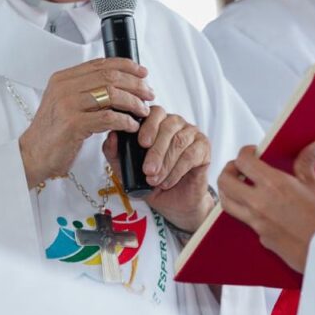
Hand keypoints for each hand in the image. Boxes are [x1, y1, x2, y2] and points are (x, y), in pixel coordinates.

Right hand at [19, 58, 153, 187]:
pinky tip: (132, 125)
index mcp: (63, 79)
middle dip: (135, 84)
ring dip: (133, 102)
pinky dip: (125, 120)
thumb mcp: (64, 104)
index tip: (142, 72)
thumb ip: (85, 91)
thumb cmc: (52, 133)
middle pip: (109, 76)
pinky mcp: (73, 124)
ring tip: (143, 110)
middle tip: (149, 93)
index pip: (100, 64)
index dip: (126, 66)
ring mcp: (67, 104)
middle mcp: (64, 87)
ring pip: (111, 94)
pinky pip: (108, 117)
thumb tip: (118, 85)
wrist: (32, 155)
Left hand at [102, 108, 213, 231]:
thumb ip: (115, 152)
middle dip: (156, 150)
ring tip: (155, 179)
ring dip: (166, 162)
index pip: (155, 112)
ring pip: (180, 141)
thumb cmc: (149, 181)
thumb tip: (111, 137)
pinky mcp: (204, 148)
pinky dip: (177, 170)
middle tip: (147, 170)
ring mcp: (192, 134)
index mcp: (157, 122)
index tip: (141, 143)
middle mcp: (175, 124)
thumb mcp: (125, 169)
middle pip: (169, 126)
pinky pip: (192, 155)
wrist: (172, 202)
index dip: (148, 126)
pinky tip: (167, 181)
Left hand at [218, 141, 314, 272]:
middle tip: (239, 168)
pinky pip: (244, 221)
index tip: (252, 152)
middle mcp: (259, 203)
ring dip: (229, 191)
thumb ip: (306, 163)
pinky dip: (245, 211)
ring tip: (241, 187)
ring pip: (227, 203)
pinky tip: (259, 208)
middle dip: (228, 170)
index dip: (244, 152)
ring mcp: (257, 222)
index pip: (243, 161)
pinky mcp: (261, 237)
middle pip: (225, 182)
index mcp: (273, 185)